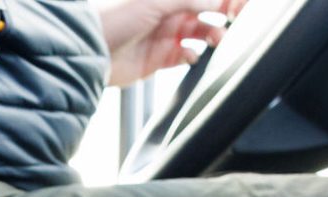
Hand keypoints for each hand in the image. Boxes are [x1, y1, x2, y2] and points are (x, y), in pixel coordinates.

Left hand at [97, 0, 245, 84]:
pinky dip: (192, 55)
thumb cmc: (114, 18)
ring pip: (199, 32)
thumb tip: (217, 3)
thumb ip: (189, 0)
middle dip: (223, 12)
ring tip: (217, 38)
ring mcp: (164, 34)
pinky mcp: (158, 59)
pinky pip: (184, 56)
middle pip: (205, 9)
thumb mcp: (155, 0)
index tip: (239, 4)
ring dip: (212, 34)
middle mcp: (167, 11)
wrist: (88, 51)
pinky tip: (191, 55)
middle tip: (235, 18)